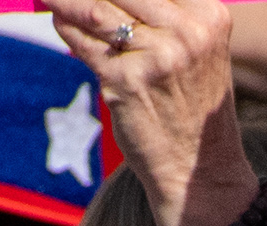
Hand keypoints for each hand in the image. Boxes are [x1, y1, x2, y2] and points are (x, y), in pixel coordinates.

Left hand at [47, 0, 248, 225]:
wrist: (199, 169)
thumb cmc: (193, 107)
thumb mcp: (198, 50)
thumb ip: (166, 14)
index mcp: (208, 15)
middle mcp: (186, 32)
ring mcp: (155, 57)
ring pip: (97, 9)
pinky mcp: (125, 81)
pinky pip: (85, 44)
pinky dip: (67, 28)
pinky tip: (58, 19)